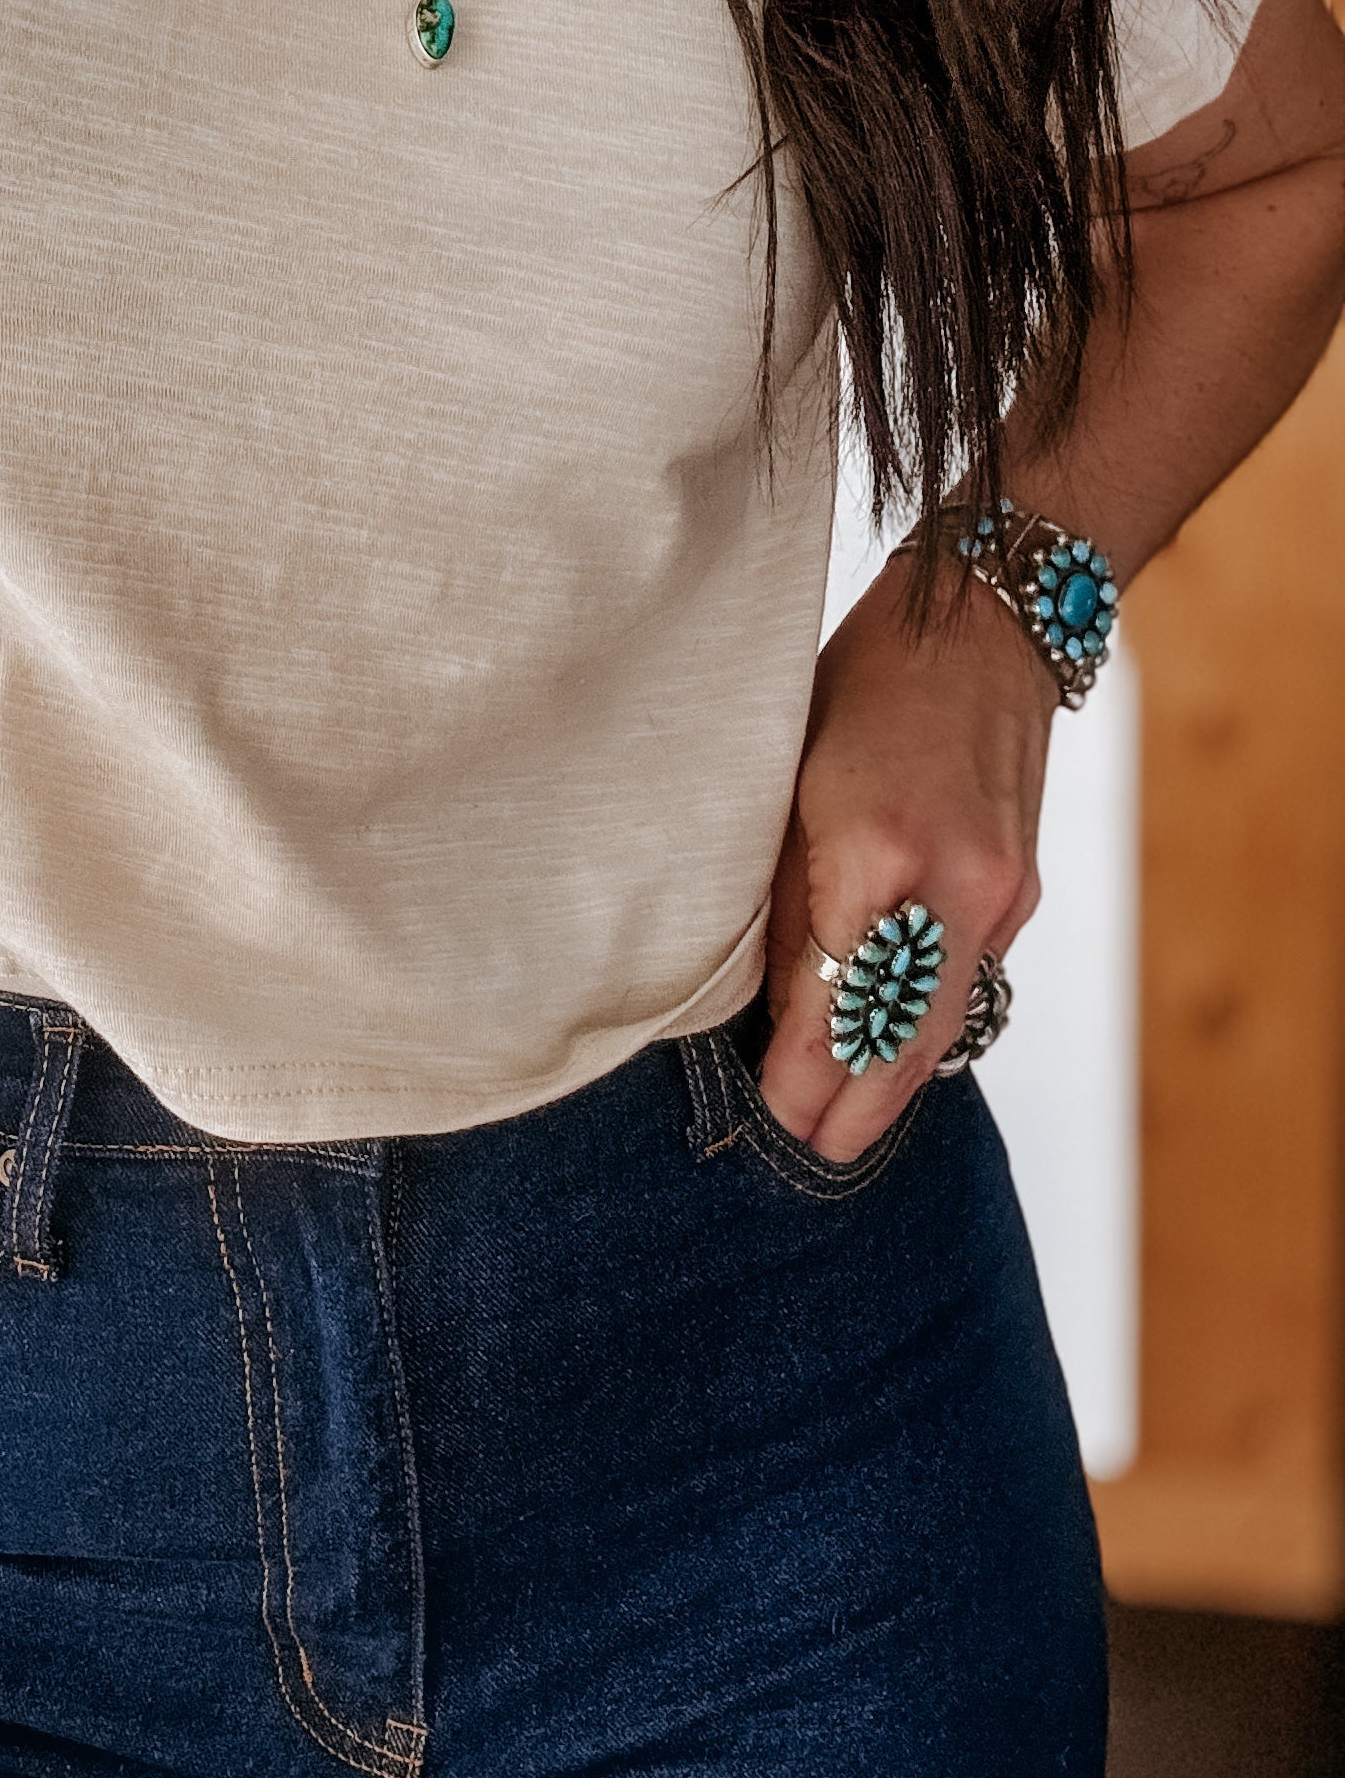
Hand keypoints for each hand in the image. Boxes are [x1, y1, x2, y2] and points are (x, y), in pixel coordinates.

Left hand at [756, 557, 1058, 1161]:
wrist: (990, 623)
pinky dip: (928, 1026)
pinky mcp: (1018, 888)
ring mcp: (1000, 891)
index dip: (802, 1066)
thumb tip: (760, 982)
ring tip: (843, 1132)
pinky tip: (893, 1057)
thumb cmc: (868, 677)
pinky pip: (969, 978)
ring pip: (946, 1019)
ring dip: (895, 1081)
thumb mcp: (791, 764)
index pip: (835, 991)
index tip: (772, 1115)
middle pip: (902, 1031)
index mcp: (878, 843)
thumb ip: (784, 882)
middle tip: (807, 1153)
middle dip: (855, 1104)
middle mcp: (955, 881)